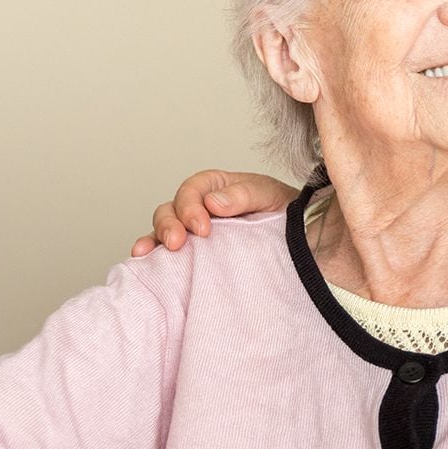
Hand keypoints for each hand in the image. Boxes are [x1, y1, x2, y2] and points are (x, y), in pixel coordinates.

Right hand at [129, 170, 295, 256]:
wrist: (304, 245)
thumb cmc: (287, 214)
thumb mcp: (271, 196)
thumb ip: (245, 194)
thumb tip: (213, 202)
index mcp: (218, 188)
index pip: (194, 190)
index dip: (191, 206)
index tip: (202, 228)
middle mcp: (201, 209)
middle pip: (172, 209)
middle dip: (169, 225)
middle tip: (178, 243)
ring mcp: (195, 234)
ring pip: (164, 231)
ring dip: (155, 239)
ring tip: (148, 253)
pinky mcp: (195, 258)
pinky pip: (166, 254)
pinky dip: (151, 256)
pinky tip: (143, 261)